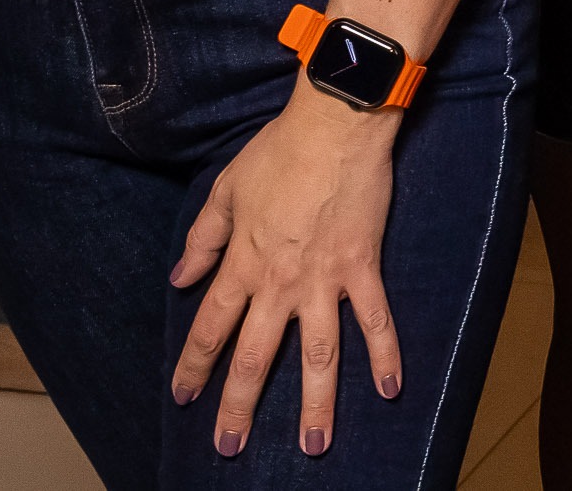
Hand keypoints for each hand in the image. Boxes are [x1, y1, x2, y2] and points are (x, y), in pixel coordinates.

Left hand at [169, 92, 404, 458]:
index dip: (194, 367)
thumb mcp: (227, 190)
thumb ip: (204, 240)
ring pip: (318, 355)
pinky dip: (385, 354)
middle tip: (229, 448)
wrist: (337, 124)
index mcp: (244, 264)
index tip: (183, 398)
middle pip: (255, 356)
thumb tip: (180, 280)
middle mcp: (280, 283)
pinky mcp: (363, 268)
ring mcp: (325, 280)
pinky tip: (391, 388)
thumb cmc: (280, 150)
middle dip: (239, 406)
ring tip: (313, 446)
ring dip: (315, 405)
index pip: (211, 328)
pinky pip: (376, 318)